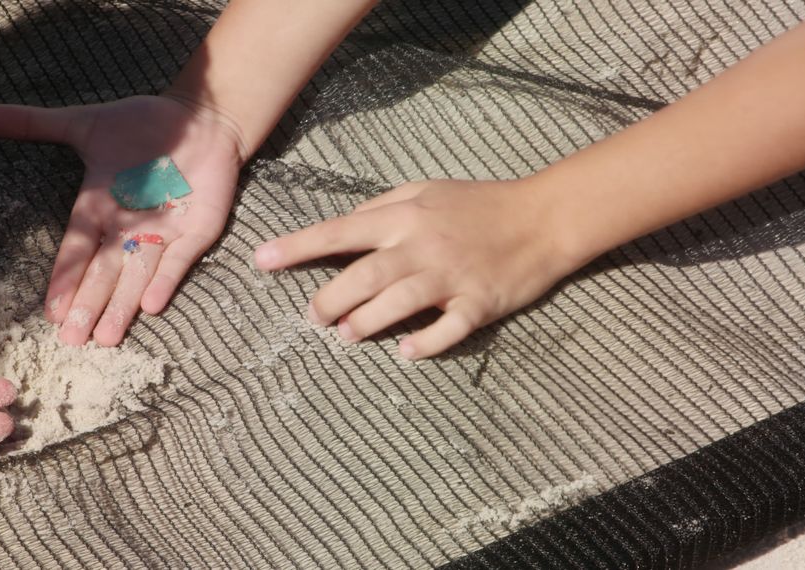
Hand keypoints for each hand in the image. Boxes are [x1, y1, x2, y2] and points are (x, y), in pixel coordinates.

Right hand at [0, 95, 244, 346]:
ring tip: (106, 337)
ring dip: (123, 305)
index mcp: (99, 207)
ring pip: (138, 275)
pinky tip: (151, 306)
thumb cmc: (143, 124)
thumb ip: (35, 124)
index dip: (66, 279)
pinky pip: (180, 259)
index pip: (77, 250)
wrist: (200, 116)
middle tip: (73, 340)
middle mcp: (128, 227)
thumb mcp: (86, 124)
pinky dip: (166, 280)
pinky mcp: (197, 229)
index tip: (51, 313)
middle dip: (89, 304)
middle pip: (105, 272)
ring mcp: (164, 231)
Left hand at [254, 179, 574, 358]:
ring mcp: (451, 275)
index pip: (339, 232)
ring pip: (397, 303)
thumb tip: (342, 228)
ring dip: (365, 323)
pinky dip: (425, 344)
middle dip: (329, 299)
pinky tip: (404, 353)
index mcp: (405, 216)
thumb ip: (382, 207)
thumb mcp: (426, 190)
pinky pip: (448, 329)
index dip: (298, 247)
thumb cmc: (479, 204)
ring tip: (346, 335)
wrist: (543, 217)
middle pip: (363, 275)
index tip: (262, 260)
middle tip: (313, 316)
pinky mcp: (479, 302)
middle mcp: (422, 245)